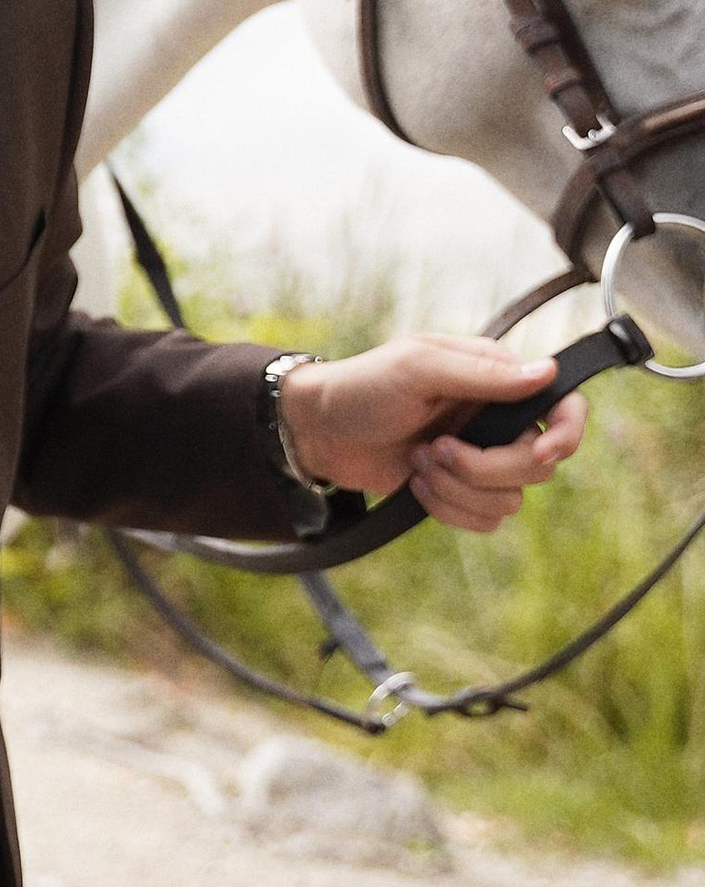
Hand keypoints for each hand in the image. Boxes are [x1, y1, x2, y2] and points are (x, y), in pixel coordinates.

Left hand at [278, 335, 587, 532]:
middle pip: (539, 464)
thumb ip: (481, 373)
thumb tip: (545, 373)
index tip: (542, 451)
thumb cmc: (363, 387)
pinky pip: (486, 519)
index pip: (563, 405)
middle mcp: (497, 419)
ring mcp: (480, 458)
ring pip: (512, 498)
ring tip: (418, 463)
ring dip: (460, 489)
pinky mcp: (460, 490)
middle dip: (486, 467)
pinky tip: (417, 487)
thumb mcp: (417, 367)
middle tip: (436, 448)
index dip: (567, 433)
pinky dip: (451, 511)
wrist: (319, 431)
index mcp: (496, 379)